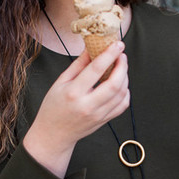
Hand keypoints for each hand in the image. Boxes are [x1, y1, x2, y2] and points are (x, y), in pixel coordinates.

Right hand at [23, 42, 129, 177]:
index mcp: (73, 92)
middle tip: (121, 55)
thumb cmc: (54, 107)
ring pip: (121, 94)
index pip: (96, 69)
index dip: (109, 54)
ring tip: (120, 68)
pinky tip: (120, 84)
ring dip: (125, 78)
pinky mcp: (104, 121)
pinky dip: (125, 92)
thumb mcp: (60, 82)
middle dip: (122, 66)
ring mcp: (98, 115)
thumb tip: (91, 47)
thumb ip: (78, 65)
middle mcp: (87, 105)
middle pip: (114, 83)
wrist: (53, 134)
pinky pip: (123, 105)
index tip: (118, 44)